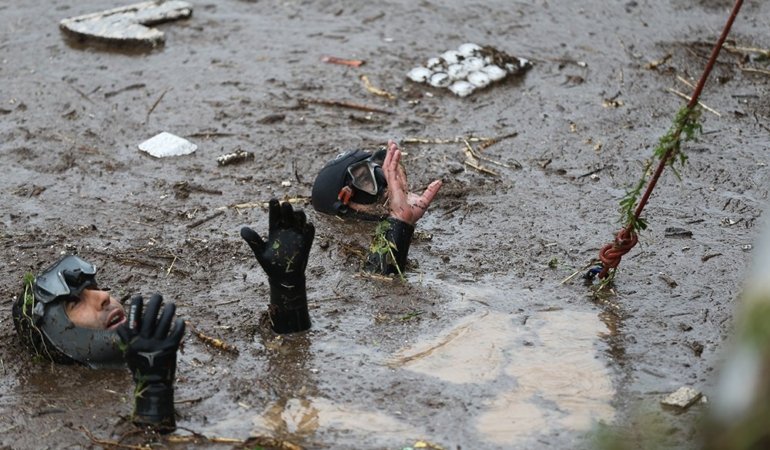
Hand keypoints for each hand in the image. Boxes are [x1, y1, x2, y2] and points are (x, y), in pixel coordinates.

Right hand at [117, 294, 184, 430]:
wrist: (152, 385)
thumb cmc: (140, 366)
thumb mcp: (128, 353)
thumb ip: (126, 339)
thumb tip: (121, 325)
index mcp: (133, 341)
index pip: (133, 319)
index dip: (136, 307)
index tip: (138, 296)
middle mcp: (144, 341)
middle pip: (149, 317)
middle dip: (154, 303)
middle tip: (158, 295)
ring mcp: (157, 344)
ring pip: (164, 322)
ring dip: (168, 311)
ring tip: (171, 304)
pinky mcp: (170, 348)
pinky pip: (176, 333)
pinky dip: (179, 325)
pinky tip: (180, 320)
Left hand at [241, 199, 314, 284]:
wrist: (283, 278)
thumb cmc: (270, 264)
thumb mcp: (260, 252)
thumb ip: (253, 240)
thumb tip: (242, 229)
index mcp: (275, 230)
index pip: (275, 216)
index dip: (274, 208)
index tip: (273, 200)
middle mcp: (287, 230)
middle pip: (288, 216)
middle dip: (287, 210)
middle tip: (285, 204)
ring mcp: (297, 236)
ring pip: (300, 221)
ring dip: (299, 216)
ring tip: (297, 213)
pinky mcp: (305, 244)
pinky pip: (309, 235)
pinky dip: (309, 229)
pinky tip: (309, 225)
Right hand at [383, 140, 441, 225]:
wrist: (406, 221)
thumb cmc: (412, 215)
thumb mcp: (425, 200)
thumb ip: (431, 190)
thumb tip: (439, 182)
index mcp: (401, 187)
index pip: (398, 170)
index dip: (397, 161)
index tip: (397, 151)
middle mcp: (395, 184)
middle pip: (391, 165)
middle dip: (390, 154)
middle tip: (391, 143)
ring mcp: (392, 184)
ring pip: (388, 165)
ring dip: (390, 154)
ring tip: (392, 144)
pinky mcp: (392, 185)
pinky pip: (391, 170)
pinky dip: (393, 160)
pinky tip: (396, 152)